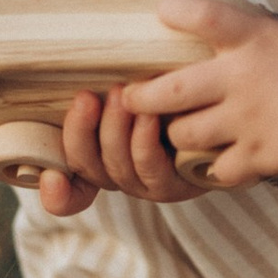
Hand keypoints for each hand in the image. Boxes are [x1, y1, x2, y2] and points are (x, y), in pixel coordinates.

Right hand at [28, 82, 219, 218]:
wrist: (225, 91)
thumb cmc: (165, 84)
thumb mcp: (123, 85)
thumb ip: (94, 92)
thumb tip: (67, 98)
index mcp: (101, 162)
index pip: (68, 193)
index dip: (57, 193)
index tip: (51, 177)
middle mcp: (124, 177)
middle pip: (87, 167)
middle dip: (82, 132)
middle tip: (89, 96)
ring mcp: (152, 184)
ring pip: (118, 169)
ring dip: (114, 132)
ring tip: (121, 95)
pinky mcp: (183, 182)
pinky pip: (154, 169)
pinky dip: (144, 141)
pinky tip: (149, 113)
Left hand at [121, 0, 277, 190]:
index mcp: (259, 40)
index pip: (205, 17)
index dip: (177, 10)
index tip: (161, 10)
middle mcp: (240, 80)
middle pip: (168, 90)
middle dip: (142, 96)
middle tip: (130, 97)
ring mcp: (244, 122)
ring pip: (184, 134)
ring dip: (176, 135)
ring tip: (176, 134)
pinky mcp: (256, 157)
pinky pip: (218, 169)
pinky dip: (215, 168)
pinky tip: (221, 164)